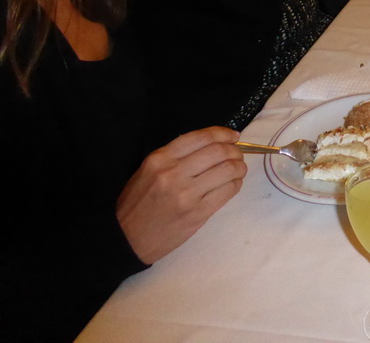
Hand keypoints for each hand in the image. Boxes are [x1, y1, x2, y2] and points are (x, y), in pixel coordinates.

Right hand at [116, 126, 245, 263]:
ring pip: (228, 169)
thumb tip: (212, 144)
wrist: (126, 239)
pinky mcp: (198, 213)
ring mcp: (187, 194)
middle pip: (219, 151)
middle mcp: (173, 172)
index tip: (233, 136)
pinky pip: (228, 191)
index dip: (223, 133)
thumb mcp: (148, 170)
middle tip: (238, 155)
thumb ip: (176, 156)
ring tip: (239, 169)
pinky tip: (233, 184)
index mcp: (160, 158)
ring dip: (240, 167)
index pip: (201, 137)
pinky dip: (236, 184)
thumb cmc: (137, 203)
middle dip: (235, 150)